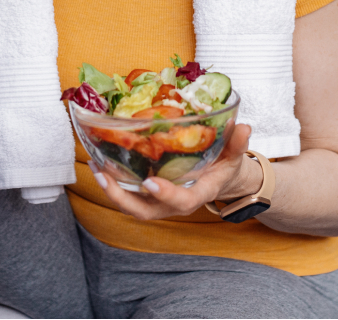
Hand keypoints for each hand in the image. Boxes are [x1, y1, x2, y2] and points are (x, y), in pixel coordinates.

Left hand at [89, 123, 259, 220]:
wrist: (218, 178)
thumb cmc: (224, 166)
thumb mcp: (234, 155)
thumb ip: (237, 143)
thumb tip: (242, 126)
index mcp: (197, 194)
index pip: (181, 202)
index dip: (166, 195)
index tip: (151, 182)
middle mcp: (174, 202)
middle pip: (146, 211)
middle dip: (123, 198)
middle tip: (105, 176)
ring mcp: (159, 200)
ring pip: (132, 205)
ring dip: (111, 190)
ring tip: (96, 167)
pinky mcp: (149, 194)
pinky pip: (128, 193)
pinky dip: (112, 181)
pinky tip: (99, 162)